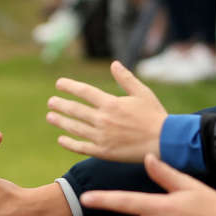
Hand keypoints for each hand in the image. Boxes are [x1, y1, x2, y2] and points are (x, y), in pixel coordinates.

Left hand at [46, 60, 167, 161]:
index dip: (70, 86)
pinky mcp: (104, 152)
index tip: (59, 84)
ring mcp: (102, 137)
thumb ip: (126, 79)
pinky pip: (81, 147)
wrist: (165, 142)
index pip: (84, 92)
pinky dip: (70, 143)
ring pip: (75, 127)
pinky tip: (61, 139)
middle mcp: (103, 119)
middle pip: (75, 110)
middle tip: (51, 102)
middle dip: (61, 104)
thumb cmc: (155, 116)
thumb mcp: (142, 93)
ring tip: (50, 117)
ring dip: (61, 121)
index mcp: (111, 103)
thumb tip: (114, 64)